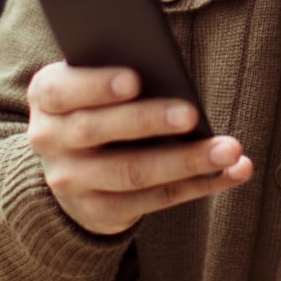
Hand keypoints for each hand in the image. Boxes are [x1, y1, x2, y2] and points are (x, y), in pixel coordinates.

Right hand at [24, 60, 253, 236]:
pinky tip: (233, 171)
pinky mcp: (100, 212)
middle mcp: (49, 140)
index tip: (135, 80)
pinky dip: (199, 185)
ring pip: (132, 172)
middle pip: (96, 131)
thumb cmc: (98, 104)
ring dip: (185, 161)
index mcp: (46, 98)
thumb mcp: (92, 84)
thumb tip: (167, 68)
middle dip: (148, 121)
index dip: (96, 86)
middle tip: (191, 113)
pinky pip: (155, 200)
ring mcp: (72, 181)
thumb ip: (116, 73)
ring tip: (229, 149)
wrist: (71, 167)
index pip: (61, 90)